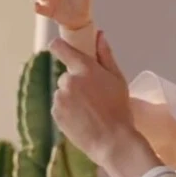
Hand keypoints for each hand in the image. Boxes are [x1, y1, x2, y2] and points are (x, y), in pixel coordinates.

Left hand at [50, 32, 160, 176]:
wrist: (112, 141)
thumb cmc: (120, 109)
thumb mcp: (118, 79)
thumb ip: (106, 55)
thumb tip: (99, 35)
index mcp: (84, 68)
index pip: (60, 48)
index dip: (59, 47)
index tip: (61, 49)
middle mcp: (68, 81)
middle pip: (67, 75)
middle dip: (76, 82)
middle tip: (93, 96)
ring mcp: (60, 98)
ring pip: (63, 92)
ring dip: (71, 97)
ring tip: (90, 111)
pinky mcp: (56, 113)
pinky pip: (59, 106)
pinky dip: (68, 111)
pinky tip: (83, 119)